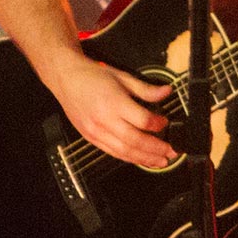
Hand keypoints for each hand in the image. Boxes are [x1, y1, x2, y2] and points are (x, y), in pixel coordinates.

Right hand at [53, 55, 175, 167]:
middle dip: (156, 149)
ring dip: (145, 159)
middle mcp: (104, 119)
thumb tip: (166, 91)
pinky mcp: (90, 137)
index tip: (165, 123)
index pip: (142, 120)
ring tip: (160, 162)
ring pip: (124, 151)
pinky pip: (112, 152)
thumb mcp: (122, 77)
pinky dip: (128, 158)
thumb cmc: (92, 76)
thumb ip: (145, 89)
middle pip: (135, 140)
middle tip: (171, 152)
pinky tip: (140, 160)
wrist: (66, 78)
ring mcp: (96, 131)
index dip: (158, 124)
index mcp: (114, 102)